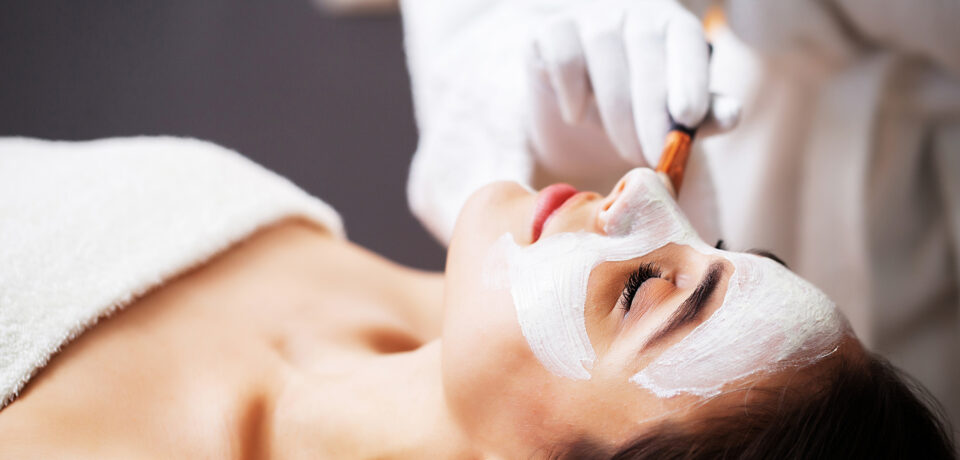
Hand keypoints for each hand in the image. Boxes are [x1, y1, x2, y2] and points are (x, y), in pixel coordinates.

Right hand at [527, 0, 739, 171]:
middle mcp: (631, 13)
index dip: (690, 74)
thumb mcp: (669, 116)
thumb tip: (733, 115)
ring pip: (603, 47)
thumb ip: (703, 114)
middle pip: (645, 48)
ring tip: (626, 150)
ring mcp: (588, 17)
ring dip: (616, 108)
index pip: (686, 37)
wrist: (569, 103)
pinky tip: (578, 116)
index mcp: (669, 25)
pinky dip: (572, 90)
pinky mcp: (549, 32)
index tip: (690, 117)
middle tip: (654, 157)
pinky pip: (563, 53)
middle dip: (651, 110)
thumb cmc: (631, 109)